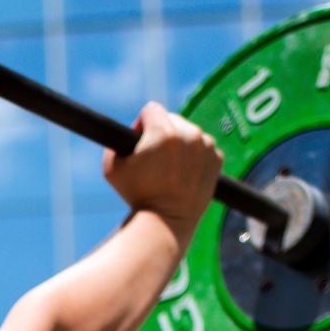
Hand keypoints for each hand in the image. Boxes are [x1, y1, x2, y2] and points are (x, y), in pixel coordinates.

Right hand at [104, 102, 223, 233]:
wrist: (166, 221)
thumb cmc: (136, 194)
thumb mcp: (111, 165)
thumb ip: (115, 139)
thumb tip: (131, 131)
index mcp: (164, 131)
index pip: (151, 109)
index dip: (141, 124)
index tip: (140, 141)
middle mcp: (190, 134)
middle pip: (172, 118)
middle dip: (162, 132)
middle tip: (155, 157)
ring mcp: (207, 147)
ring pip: (189, 133)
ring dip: (180, 143)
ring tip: (170, 167)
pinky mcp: (217, 159)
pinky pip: (203, 148)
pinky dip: (195, 156)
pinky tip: (184, 173)